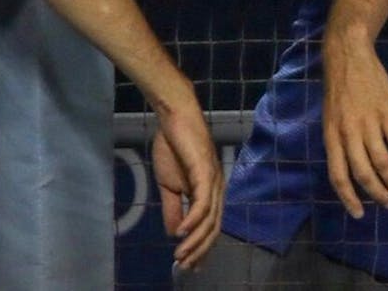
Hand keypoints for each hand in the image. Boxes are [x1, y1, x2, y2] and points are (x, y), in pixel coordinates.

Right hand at [151, 106, 222, 269]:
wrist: (174, 120)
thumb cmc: (174, 149)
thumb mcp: (170, 186)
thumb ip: (174, 209)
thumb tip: (175, 234)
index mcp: (210, 192)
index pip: (211, 226)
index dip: (202, 247)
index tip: (191, 266)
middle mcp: (217, 188)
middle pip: (214, 227)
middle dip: (200, 250)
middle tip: (185, 267)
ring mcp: (213, 179)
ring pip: (210, 218)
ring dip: (195, 240)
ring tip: (180, 255)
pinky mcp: (205, 170)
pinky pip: (202, 201)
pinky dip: (193, 219)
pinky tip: (181, 233)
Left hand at [321, 35, 387, 218]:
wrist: (349, 56)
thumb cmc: (339, 88)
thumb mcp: (331, 118)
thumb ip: (340, 142)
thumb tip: (354, 167)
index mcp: (332, 137)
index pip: (339, 176)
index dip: (349, 198)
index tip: (360, 214)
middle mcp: (348, 134)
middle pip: (364, 174)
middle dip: (378, 193)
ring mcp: (369, 123)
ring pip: (383, 162)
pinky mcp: (387, 112)